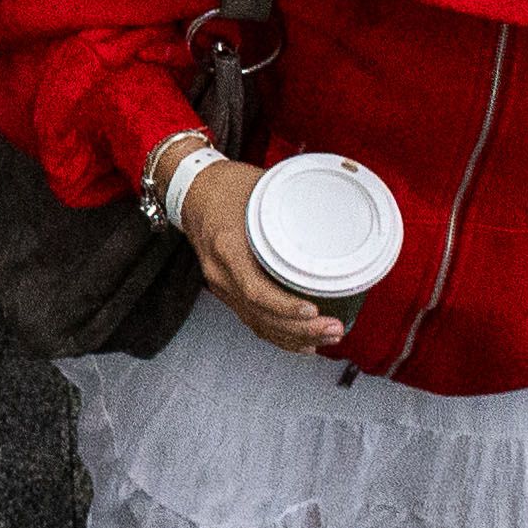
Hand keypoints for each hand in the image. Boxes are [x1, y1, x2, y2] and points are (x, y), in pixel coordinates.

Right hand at [172, 151, 349, 355]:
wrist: (191, 190)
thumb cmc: (225, 185)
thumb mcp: (260, 186)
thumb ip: (293, 204)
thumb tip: (336, 212)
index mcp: (226, 246)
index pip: (253, 289)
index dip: (284, 306)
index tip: (312, 310)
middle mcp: (220, 271)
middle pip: (259, 314)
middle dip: (300, 329)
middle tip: (334, 328)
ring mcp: (221, 284)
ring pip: (257, 323)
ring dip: (294, 337)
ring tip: (328, 337)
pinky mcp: (227, 290)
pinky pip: (252, 320)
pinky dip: (279, 335)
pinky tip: (302, 343)